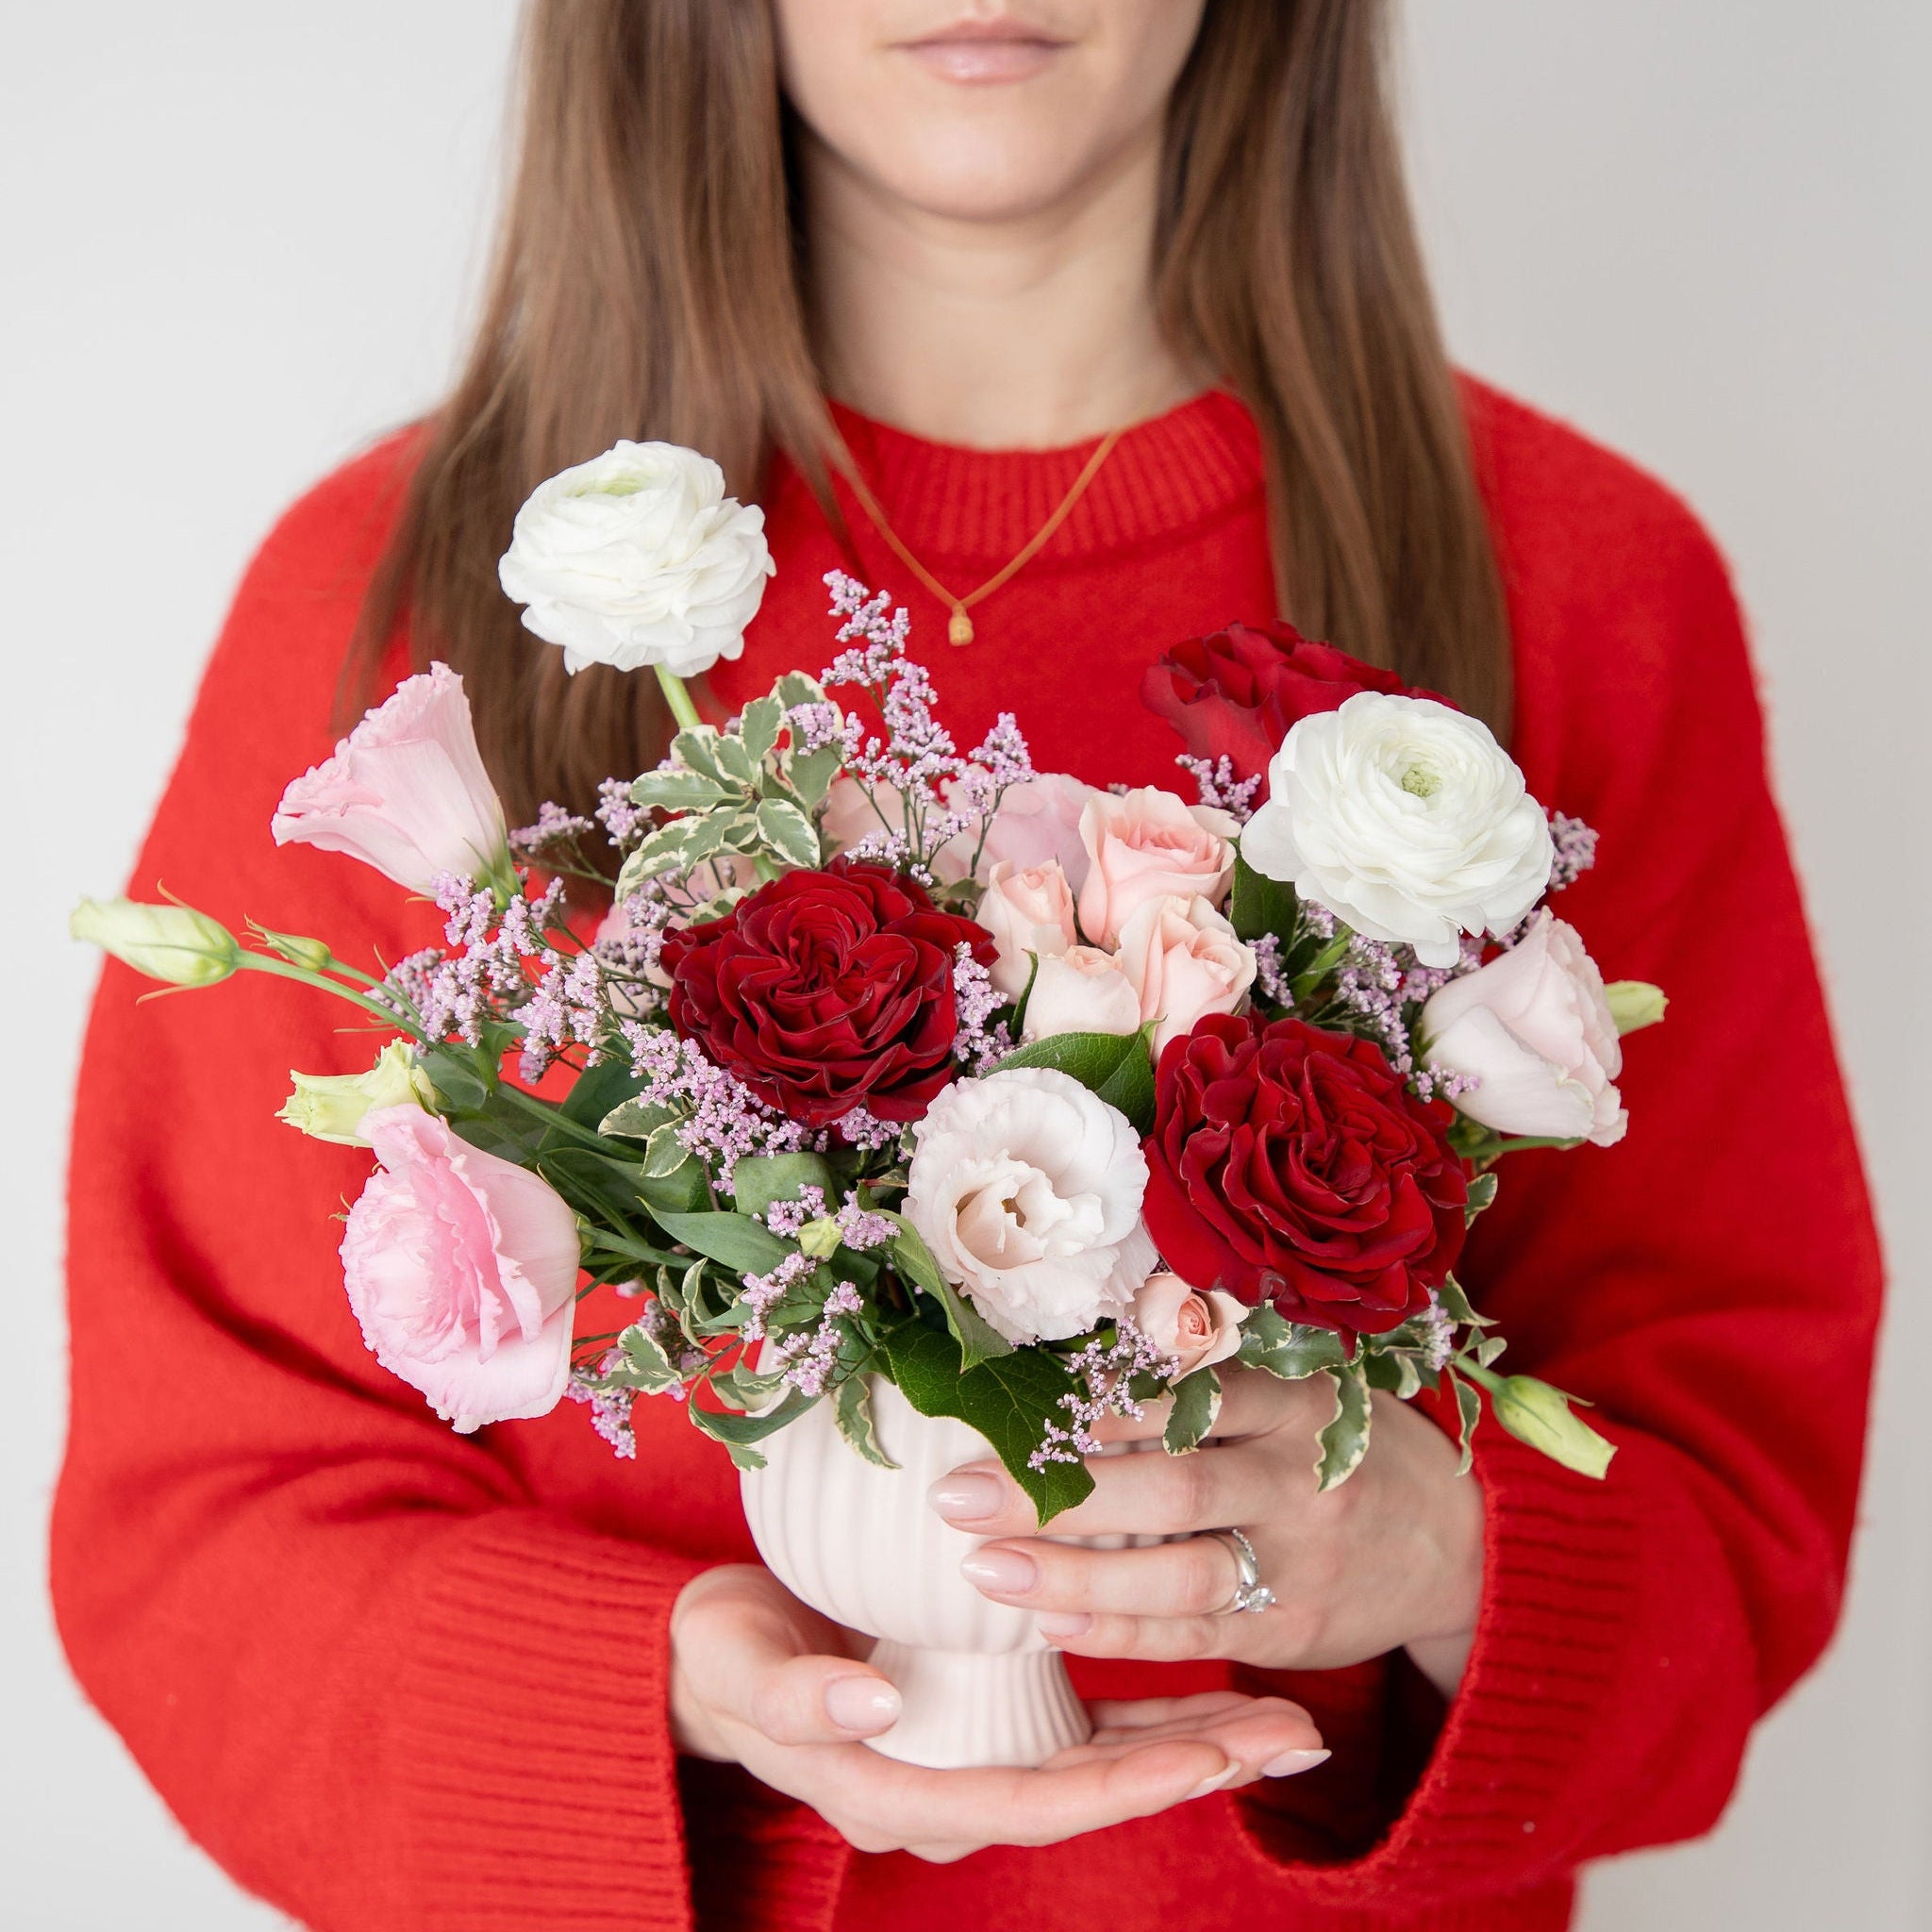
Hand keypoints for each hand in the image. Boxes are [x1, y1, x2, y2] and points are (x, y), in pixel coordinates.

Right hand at [668, 1563, 1329, 1860]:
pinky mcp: (986, 1710)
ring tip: (1287, 1716)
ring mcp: (975, 1752)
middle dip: (1195, 1762)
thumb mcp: (735, 1668)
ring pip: (1103, 1758)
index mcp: (899, 1792)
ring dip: (1195, 1735)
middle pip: (1092, 1789)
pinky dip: (1152, 1704)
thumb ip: (794, 1698)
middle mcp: (952, 1785)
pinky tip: (1219, 1689)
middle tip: (1294, 1731)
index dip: (1125, 1780)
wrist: (709, 1652)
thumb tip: (874, 1708)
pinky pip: (1082, 1720)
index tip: (1209, 1751)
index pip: (1031, 1800)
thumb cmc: (719, 1656)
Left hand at [932, 1370, 1484, 1695]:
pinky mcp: (1293, 1628)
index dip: (1104, 1399)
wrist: (1457, 1545)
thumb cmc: (1341, 1443)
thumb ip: (1216, 1367)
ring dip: (1074, 1575)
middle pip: (1173, 1486)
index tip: (1014, 1398)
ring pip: (1178, 1576)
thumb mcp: (1303, 1383)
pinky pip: (1195, 1637)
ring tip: (983, 1567)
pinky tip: (1048, 1623)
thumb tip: (1087, 1329)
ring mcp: (1300, 1562)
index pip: (1193, 1393)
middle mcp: (1301, 1480)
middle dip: (1061, 1492)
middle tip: (958, 1490)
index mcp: (1297, 1401)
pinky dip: (1120, 1633)